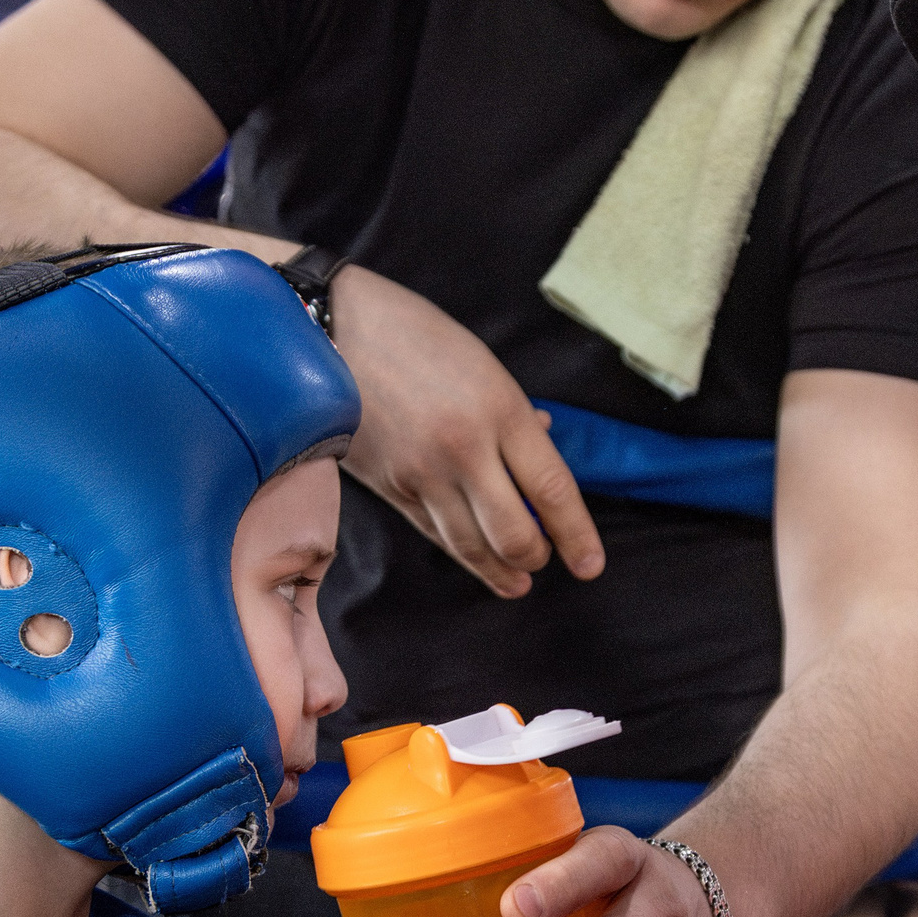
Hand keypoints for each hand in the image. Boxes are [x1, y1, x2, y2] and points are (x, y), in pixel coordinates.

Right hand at [331, 267, 605, 597]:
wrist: (327, 334)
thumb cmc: (411, 335)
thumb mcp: (480, 362)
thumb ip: (514, 411)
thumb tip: (544, 439)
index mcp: (499, 408)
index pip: (552, 488)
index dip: (577, 534)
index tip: (590, 564)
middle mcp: (464, 449)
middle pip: (514, 533)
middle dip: (538, 557)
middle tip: (547, 561)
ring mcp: (423, 474)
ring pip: (471, 545)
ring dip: (501, 571)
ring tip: (518, 582)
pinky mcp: (390, 488)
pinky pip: (434, 534)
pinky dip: (461, 554)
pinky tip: (477, 563)